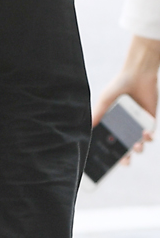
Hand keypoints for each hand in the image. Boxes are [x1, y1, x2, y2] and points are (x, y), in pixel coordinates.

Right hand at [92, 35, 158, 156]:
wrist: (137, 74)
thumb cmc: (118, 86)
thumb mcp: (104, 102)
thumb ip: (96, 115)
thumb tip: (86, 130)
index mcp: (112, 124)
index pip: (110, 144)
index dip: (109, 155)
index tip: (106, 163)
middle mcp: (125, 127)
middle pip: (125, 149)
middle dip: (125, 158)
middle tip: (125, 160)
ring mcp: (138, 125)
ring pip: (139, 144)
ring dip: (138, 149)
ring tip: (136, 146)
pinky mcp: (150, 121)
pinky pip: (150, 135)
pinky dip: (148, 137)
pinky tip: (145, 134)